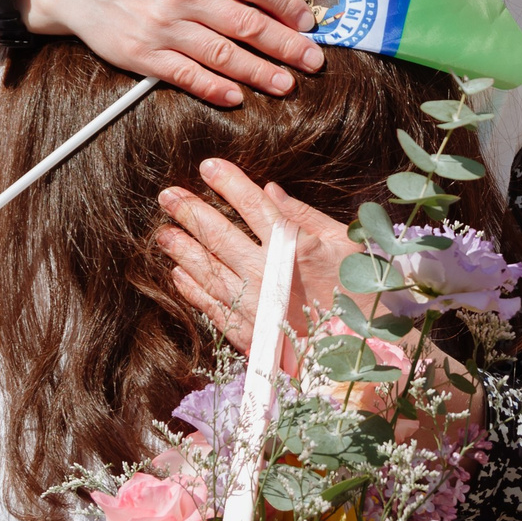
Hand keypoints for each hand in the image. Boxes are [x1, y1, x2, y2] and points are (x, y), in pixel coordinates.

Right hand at [31, 0, 320, 107]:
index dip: (286, 5)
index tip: (306, 22)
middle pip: (248, 25)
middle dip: (287, 46)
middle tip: (313, 61)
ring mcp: (163, 27)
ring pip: (224, 56)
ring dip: (261, 73)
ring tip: (286, 84)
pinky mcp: (144, 56)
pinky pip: (188, 76)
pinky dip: (216, 88)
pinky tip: (238, 96)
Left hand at [155, 159, 355, 352]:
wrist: (359, 354)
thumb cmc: (358, 293)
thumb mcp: (343, 244)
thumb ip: (304, 216)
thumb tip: (269, 190)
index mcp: (295, 246)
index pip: (253, 205)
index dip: (228, 183)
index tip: (208, 166)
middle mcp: (268, 272)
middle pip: (219, 235)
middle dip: (190, 211)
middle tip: (166, 195)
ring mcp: (254, 304)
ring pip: (208, 270)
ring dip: (182, 249)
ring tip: (162, 232)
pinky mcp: (248, 333)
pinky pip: (211, 307)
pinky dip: (192, 289)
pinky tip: (177, 273)